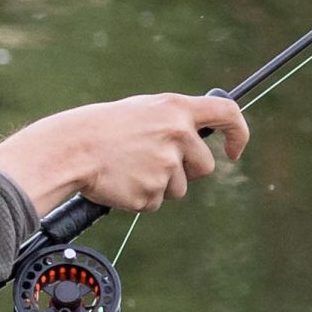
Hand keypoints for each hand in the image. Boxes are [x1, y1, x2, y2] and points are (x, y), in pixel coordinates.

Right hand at [0, 92, 248, 216]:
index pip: (229, 115)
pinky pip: (156, 201)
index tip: (234, 152)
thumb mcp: (142, 111)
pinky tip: (121, 182)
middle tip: (154, 162)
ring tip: (129, 168)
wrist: (72, 149)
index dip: (239, 134)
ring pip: (179, 188)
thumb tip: (196, 137)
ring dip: (159, 184)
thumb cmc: (102, 128)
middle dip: (186, 170)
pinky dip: (140, 196)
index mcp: (176, 109)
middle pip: (204, 166)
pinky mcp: (152, 193)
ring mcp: (167, 167)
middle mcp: (178, 136)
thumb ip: (173, 121)